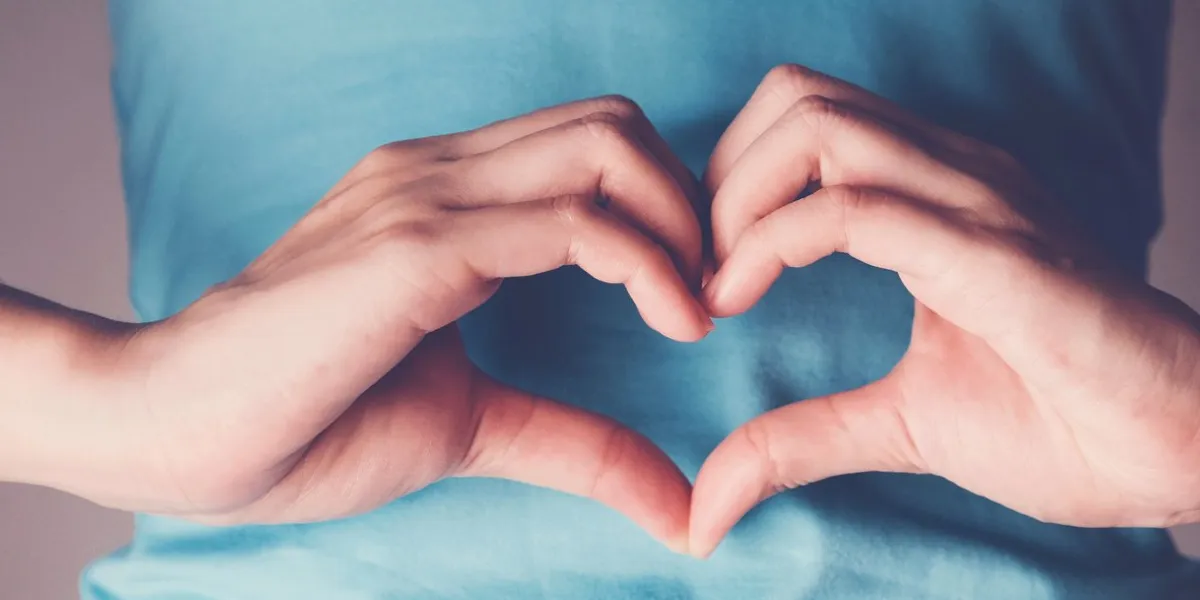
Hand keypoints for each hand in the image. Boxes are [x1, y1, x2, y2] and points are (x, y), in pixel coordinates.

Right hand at [77, 97, 709, 550]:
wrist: (170, 430)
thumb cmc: (303, 419)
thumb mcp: (468, 424)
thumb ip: (573, 441)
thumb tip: (675, 504)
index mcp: (445, 197)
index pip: (592, 145)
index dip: (666, 206)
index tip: (697, 291)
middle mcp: (439, 173)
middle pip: (615, 125)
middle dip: (690, 200)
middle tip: (713, 289)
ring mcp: (426, 198)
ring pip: (605, 150)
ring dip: (683, 223)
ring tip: (700, 308)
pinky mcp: (417, 247)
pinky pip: (571, 222)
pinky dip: (647, 262)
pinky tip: (675, 320)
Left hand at [689, 65, 1199, 556]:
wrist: (1181, 453)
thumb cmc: (1059, 421)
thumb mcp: (899, 424)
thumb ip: (801, 438)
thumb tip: (710, 499)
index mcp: (931, 194)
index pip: (801, 120)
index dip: (728, 183)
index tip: (703, 274)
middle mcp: (950, 175)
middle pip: (795, 97)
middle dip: (718, 176)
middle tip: (700, 268)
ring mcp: (975, 202)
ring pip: (817, 127)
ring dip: (736, 200)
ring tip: (719, 284)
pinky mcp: (994, 252)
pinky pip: (855, 209)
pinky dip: (771, 243)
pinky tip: (739, 299)